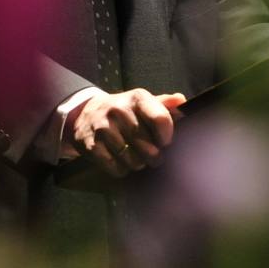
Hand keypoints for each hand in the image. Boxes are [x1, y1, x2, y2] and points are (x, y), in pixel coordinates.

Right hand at [67, 89, 185, 176]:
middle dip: (154, 156)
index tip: (165, 143)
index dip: (166, 136)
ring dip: (137, 164)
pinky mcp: (91, 144)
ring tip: (137, 158)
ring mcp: (103, 127)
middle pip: (147, 145)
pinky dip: (121, 169)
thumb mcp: (143, 102)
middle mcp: (119, 110)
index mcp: (137, 98)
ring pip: (131, 159)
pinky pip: (114, 167)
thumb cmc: (124, 111)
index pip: (160, 119)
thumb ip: (164, 104)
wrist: (87, 113)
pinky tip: (121, 162)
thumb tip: (181, 101)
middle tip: (154, 157)